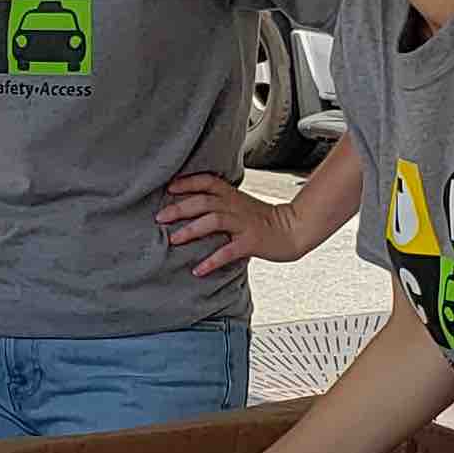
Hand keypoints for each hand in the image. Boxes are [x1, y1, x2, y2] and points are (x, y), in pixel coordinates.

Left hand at [158, 172, 303, 279]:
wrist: (293, 229)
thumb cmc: (263, 219)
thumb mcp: (241, 204)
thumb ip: (220, 202)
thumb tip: (192, 206)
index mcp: (232, 195)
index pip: (207, 181)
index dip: (187, 183)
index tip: (169, 188)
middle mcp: (235, 206)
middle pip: (203, 201)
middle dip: (179, 208)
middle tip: (160, 218)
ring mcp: (243, 224)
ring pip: (213, 221)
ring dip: (191, 230)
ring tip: (174, 241)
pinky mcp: (251, 242)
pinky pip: (228, 251)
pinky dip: (211, 261)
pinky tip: (198, 270)